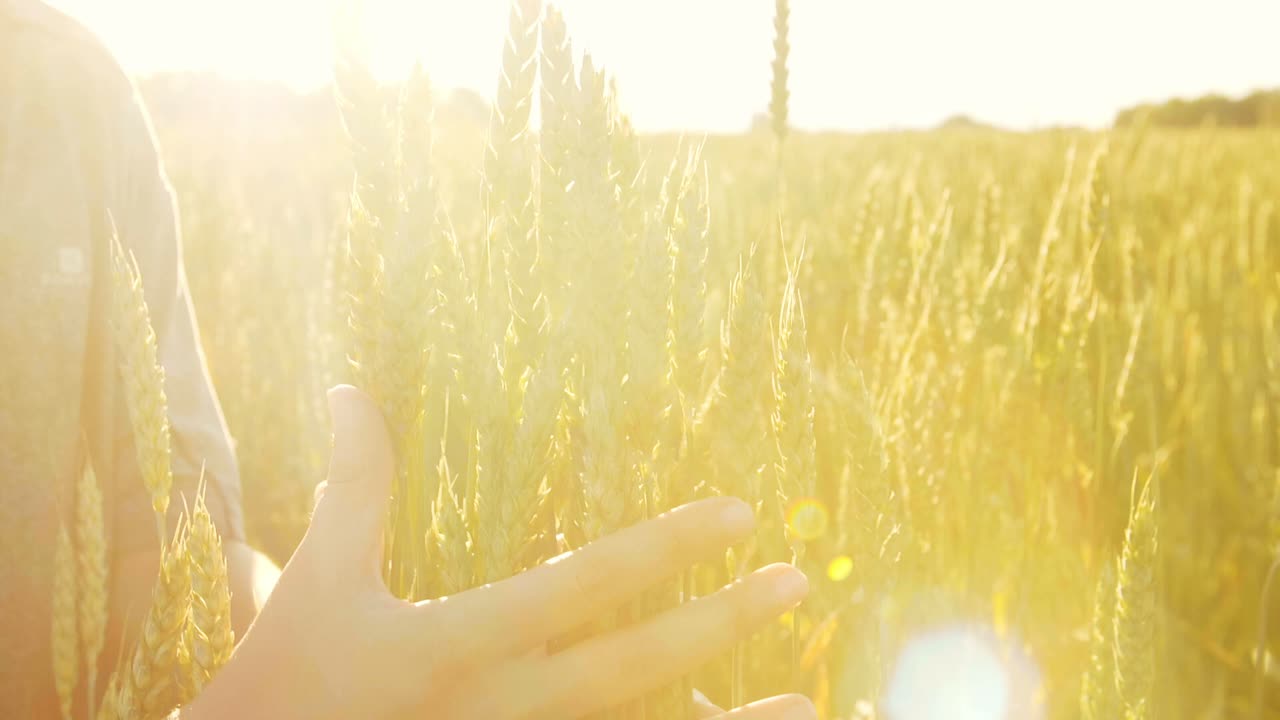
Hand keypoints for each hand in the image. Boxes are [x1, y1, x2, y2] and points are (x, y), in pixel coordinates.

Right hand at [185, 386, 810, 719]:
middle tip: (795, 582)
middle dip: (720, 623)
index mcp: (454, 644)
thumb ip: (352, 487)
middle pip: (630, 667)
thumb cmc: (284, 680)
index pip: (582, 584)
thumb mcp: (319, 580)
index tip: (738, 512)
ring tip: (809, 704)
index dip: (666, 546)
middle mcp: (495, 711)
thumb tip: (352, 390)